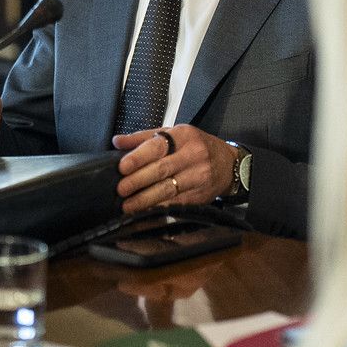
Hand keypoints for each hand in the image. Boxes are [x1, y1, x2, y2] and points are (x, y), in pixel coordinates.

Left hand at [110, 125, 236, 214]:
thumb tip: (117, 141)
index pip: (158, 146)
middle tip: (121, 189)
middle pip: (162, 169)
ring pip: (168, 190)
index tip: (122, 167)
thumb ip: (144, 138)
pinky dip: (158, 208)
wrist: (230, 164)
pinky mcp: (200, 196)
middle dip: (138, 181)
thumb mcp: (174, 134)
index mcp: (183, 136)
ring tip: (128, 205)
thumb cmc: (196, 147)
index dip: (138, 157)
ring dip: (145, 199)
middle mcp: (193, 155)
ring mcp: (198, 177)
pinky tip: (144, 211)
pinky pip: (175, 204)